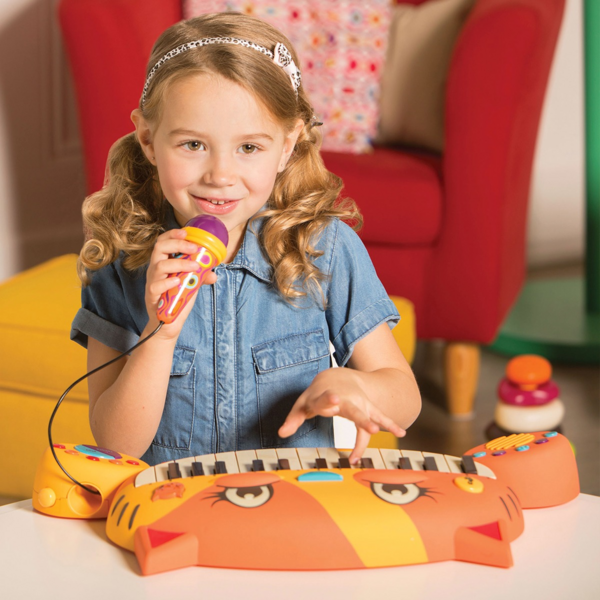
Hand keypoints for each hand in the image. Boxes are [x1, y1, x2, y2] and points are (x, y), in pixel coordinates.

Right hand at [145, 229, 216, 338]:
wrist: (167, 323)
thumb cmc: (177, 299)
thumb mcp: (191, 284)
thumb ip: (200, 276)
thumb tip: (214, 273)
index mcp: (163, 263)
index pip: (163, 242)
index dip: (172, 234)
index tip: (186, 232)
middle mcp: (155, 270)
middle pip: (159, 248)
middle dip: (177, 244)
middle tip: (194, 248)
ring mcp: (152, 283)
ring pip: (159, 266)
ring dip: (179, 263)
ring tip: (195, 267)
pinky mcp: (152, 297)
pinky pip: (156, 286)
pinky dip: (167, 282)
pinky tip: (178, 281)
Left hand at [278, 368, 405, 464]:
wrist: (336, 377)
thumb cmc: (317, 394)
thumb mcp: (303, 404)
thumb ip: (294, 419)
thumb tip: (281, 433)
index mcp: (325, 396)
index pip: (324, 400)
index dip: (327, 401)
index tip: (334, 401)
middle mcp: (345, 399)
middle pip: (351, 409)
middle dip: (357, 416)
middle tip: (366, 425)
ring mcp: (358, 404)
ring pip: (367, 413)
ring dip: (372, 422)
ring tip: (378, 431)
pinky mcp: (367, 408)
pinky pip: (380, 417)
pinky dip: (390, 424)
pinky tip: (401, 433)